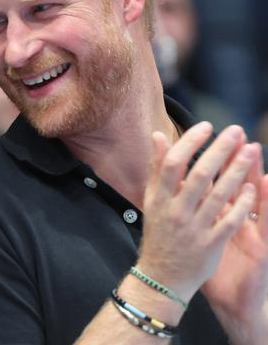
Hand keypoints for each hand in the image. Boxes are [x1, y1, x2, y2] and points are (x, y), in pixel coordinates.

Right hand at [137, 123, 257, 302]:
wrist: (161, 276)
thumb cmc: (158, 232)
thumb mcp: (151, 199)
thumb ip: (156, 167)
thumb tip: (158, 135)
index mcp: (159, 198)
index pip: (172, 163)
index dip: (190, 142)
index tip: (207, 126)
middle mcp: (175, 211)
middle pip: (198, 176)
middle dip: (218, 151)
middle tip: (235, 131)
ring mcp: (193, 228)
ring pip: (217, 196)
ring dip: (236, 171)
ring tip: (251, 151)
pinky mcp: (210, 245)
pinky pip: (229, 222)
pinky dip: (241, 204)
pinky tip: (252, 187)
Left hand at [201, 147, 267, 342]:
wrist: (227, 303)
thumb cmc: (206, 265)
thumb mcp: (197, 235)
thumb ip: (188, 208)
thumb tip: (173, 184)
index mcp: (219, 215)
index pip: (218, 182)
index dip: (216, 161)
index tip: (211, 136)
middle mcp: (237, 220)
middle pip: (239, 185)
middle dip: (237, 160)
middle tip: (239, 136)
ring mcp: (251, 233)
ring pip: (255, 199)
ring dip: (254, 174)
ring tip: (254, 150)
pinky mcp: (262, 248)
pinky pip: (265, 222)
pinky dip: (265, 203)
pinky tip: (266, 185)